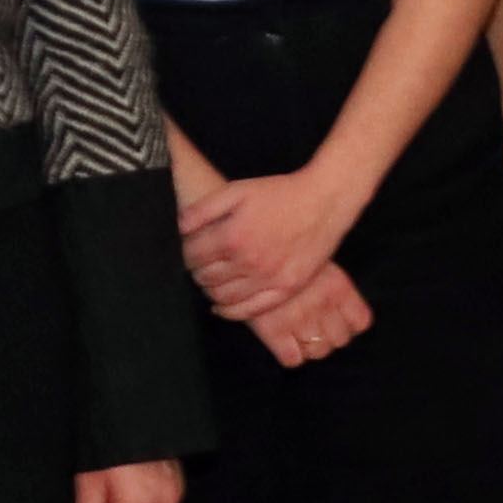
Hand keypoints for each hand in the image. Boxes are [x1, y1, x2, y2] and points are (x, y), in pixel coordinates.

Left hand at [179, 156, 370, 322]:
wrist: (324, 201)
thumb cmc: (280, 193)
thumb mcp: (238, 190)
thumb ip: (203, 209)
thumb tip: (178, 228)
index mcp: (232, 237)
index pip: (192, 256)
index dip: (185, 254)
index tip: (188, 251)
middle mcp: (248, 262)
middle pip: (206, 278)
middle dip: (197, 272)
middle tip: (199, 266)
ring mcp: (268, 278)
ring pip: (223, 297)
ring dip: (210, 291)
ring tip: (211, 281)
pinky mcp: (285, 289)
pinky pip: (250, 310)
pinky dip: (230, 312)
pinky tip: (221, 307)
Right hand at [237, 263, 374, 365]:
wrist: (251, 251)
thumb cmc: (283, 255)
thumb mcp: (317, 259)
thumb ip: (333, 283)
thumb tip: (344, 310)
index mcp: (338, 287)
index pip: (361, 322)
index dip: (349, 325)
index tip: (337, 319)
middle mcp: (323, 305)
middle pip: (340, 340)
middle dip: (328, 336)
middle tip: (313, 325)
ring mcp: (300, 319)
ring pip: (319, 352)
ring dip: (310, 347)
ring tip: (297, 333)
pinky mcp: (274, 330)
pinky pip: (293, 359)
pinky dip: (290, 355)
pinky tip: (283, 341)